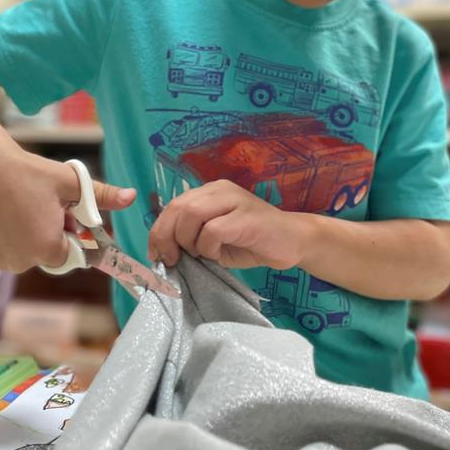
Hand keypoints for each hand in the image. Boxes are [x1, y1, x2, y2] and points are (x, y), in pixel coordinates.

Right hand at [0, 148, 135, 272]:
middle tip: (40, 205)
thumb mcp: (71, 183)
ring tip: (17, 207)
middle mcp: (22, 262)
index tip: (63, 214)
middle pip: (44, 255)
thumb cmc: (30, 173)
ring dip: (23, 238)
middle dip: (47, 235)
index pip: (70, 255)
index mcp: (49, 249)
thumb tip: (131, 197)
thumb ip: (102, 196)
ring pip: (19, 254)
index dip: (70, 235)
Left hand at [148, 179, 308, 270]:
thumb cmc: (252, 242)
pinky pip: (212, 230)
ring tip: (201, 255)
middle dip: (166, 237)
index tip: (156, 254)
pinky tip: (218, 254)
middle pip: (177, 207)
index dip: (158, 231)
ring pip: (191, 214)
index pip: (172, 205)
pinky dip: (208, 247)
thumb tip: (163, 251)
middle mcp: (219, 190)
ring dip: (188, 241)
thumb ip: (192, 236)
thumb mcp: (214, 238)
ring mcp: (234, 200)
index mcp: (209, 192)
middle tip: (172, 260)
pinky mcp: (246, 216)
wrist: (293, 241)